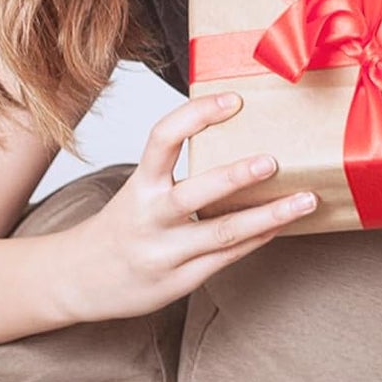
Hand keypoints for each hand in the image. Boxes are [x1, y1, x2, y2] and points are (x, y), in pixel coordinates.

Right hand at [62, 93, 316, 322]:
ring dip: (269, 216)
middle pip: (194, 194)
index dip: (196, 115)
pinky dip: (259, 238)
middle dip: (235, 177)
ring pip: (222, 233)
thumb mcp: (138, 189)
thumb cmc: (121, 225)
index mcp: (139, 186)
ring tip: (306, 200)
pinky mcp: (180, 281)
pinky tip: (283, 224)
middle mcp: (149, 219)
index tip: (233, 100)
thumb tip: (234, 131)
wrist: (74, 281)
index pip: (162, 140)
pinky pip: (227, 257)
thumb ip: (174, 169)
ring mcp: (164, 253)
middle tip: (273, 161)